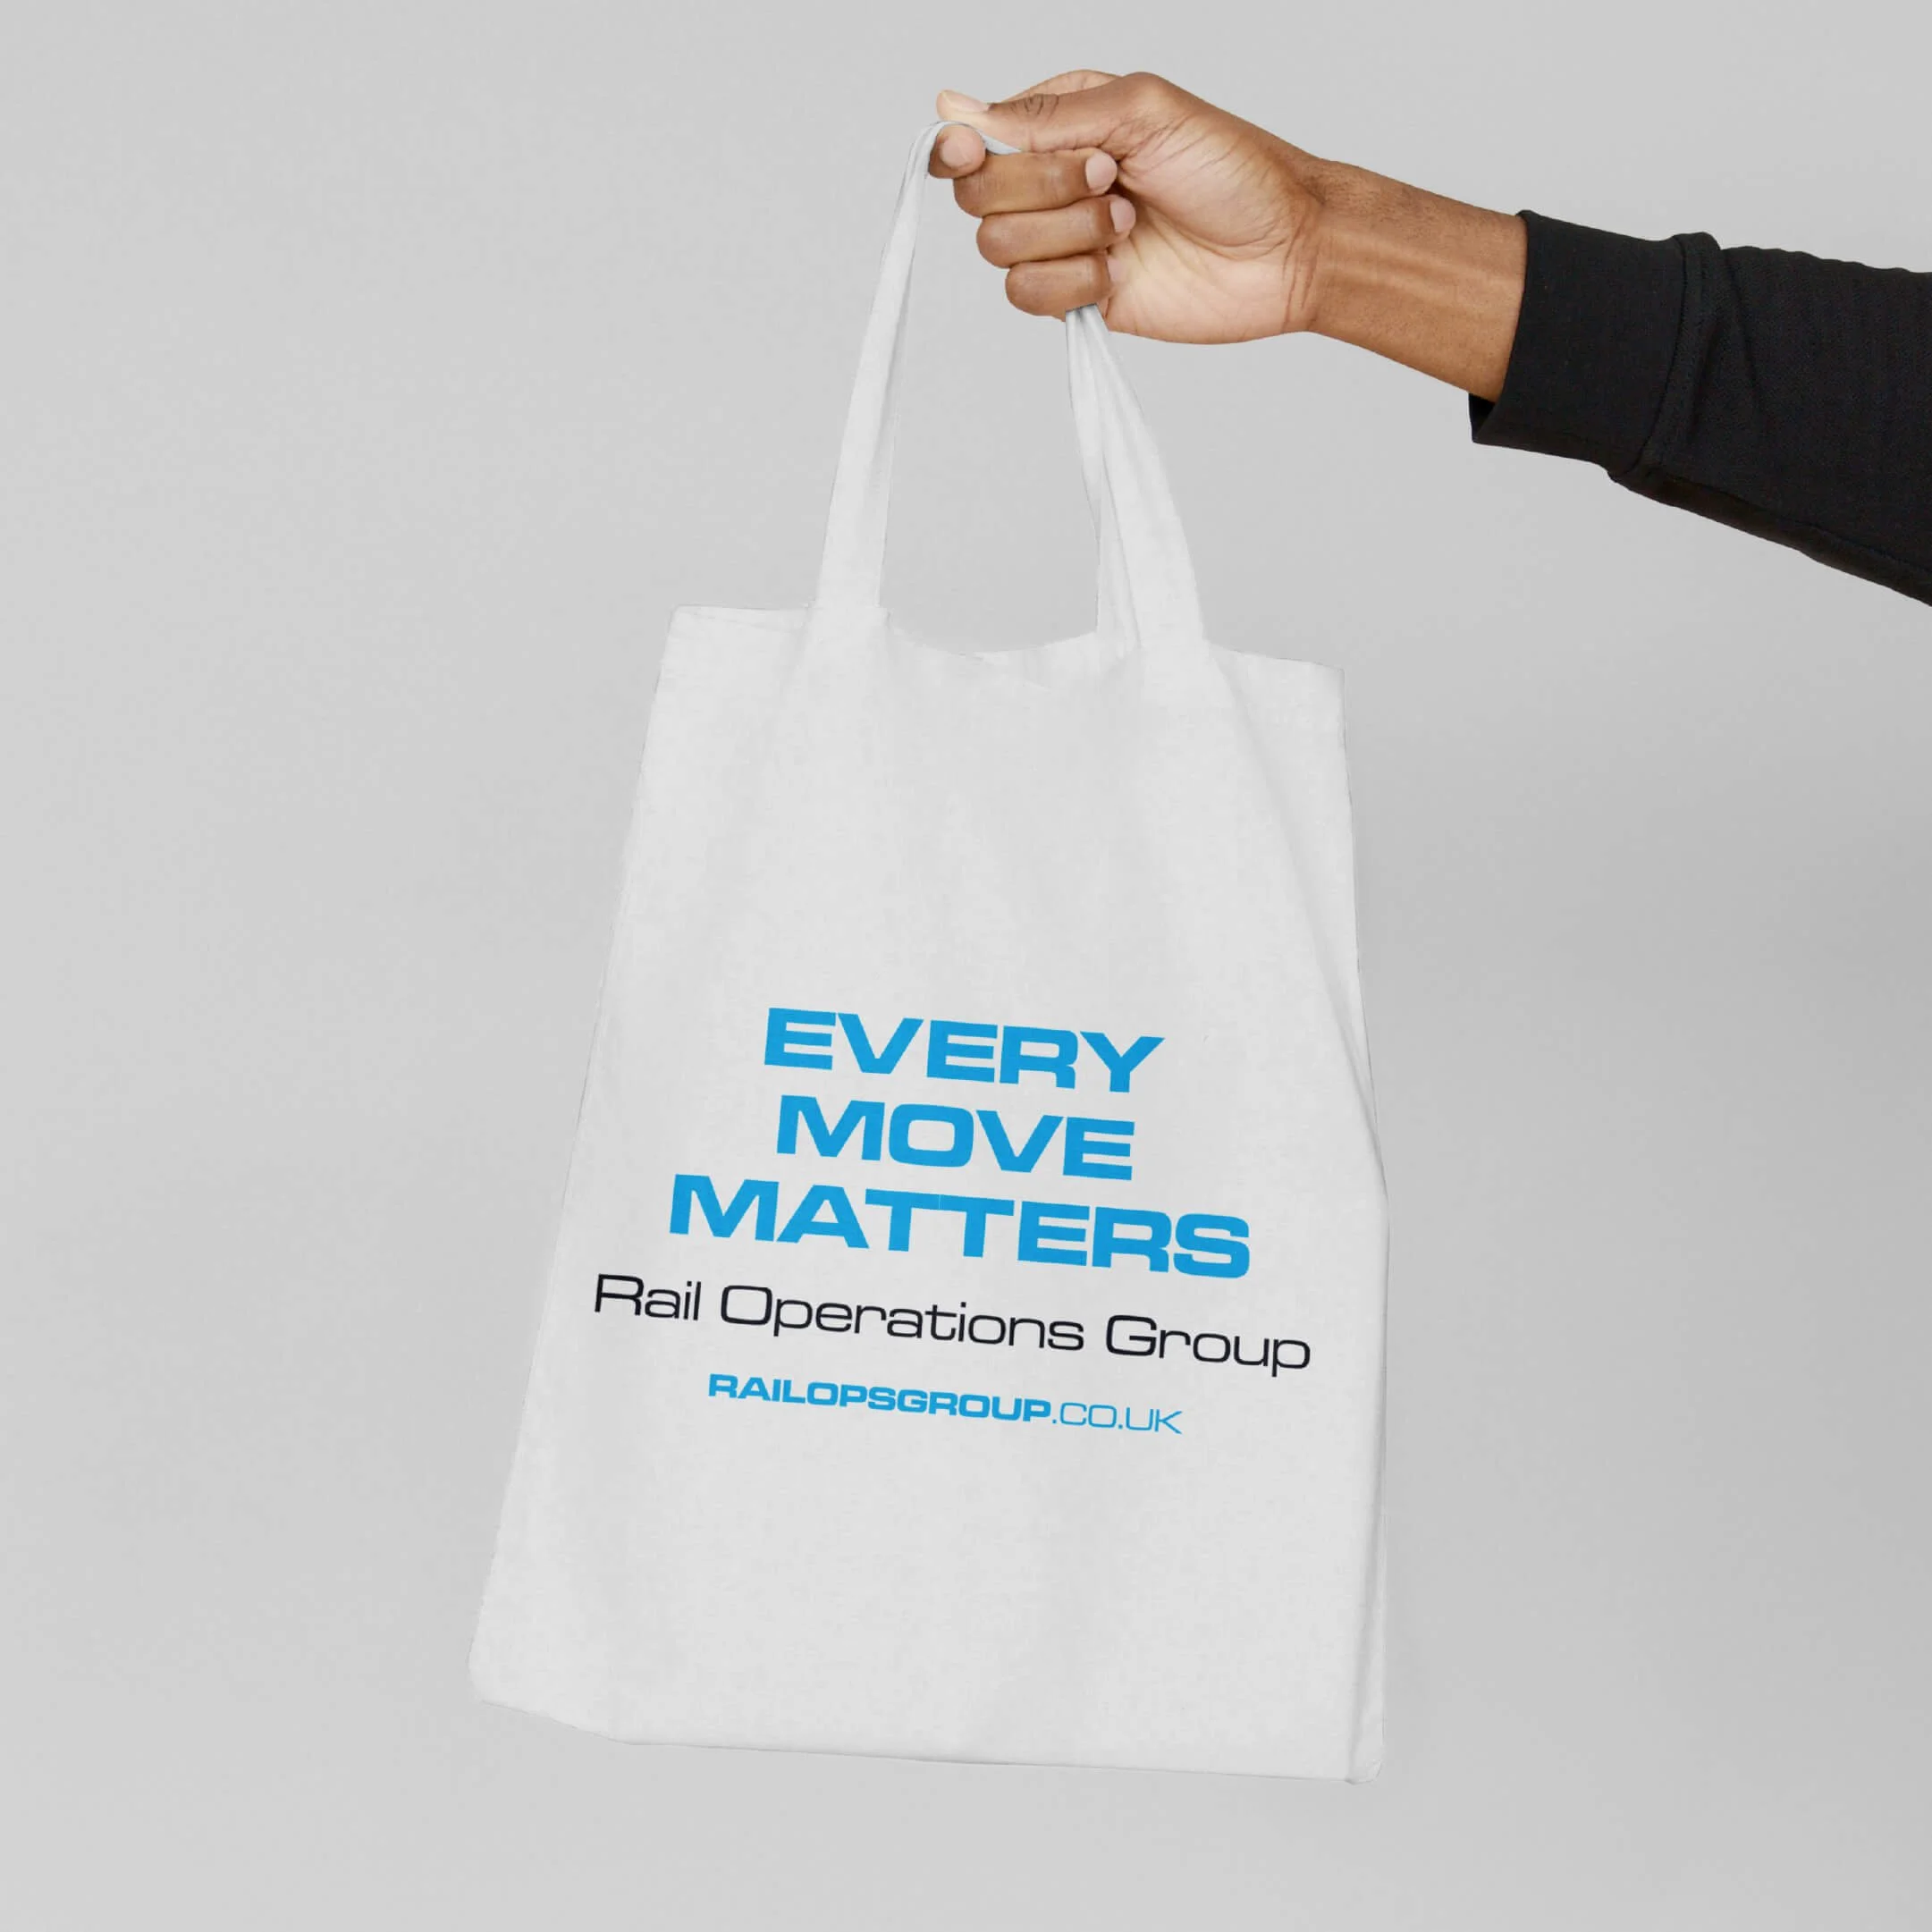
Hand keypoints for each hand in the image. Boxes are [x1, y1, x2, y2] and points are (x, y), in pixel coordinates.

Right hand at [929, 72, 1526, 398]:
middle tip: (1112, 178)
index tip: (975, 149)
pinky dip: (1073, 282)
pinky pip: (1028, 297)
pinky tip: (1119, 269)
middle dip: (1043, 188)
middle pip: (978, 195)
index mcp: (1060, 124)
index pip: (971, 138)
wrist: (1285, 249)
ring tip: (1129, 223)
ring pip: (999, 248)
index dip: (960, 149)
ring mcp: (1062, 244)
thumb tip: (955, 107)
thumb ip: (1049, 115)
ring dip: (1068, 235)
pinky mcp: (1078, 298)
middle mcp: (1051, 183)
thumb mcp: (1142, 110)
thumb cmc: (1233, 168)